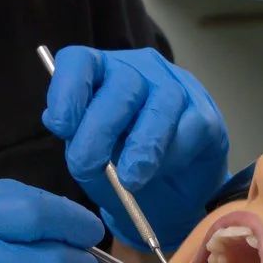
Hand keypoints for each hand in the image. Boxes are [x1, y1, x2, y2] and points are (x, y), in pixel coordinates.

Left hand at [41, 46, 228, 250]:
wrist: (167, 200)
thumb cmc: (120, 170)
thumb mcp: (90, 161)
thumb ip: (76, 141)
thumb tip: (57, 120)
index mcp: (99, 75)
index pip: (78, 62)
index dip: (67, 91)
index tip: (61, 127)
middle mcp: (137, 70)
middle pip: (122, 83)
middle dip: (100, 128)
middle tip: (87, 165)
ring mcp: (175, 86)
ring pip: (162, 101)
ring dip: (142, 144)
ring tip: (129, 180)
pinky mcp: (205, 112)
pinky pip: (191, 126)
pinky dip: (173, 153)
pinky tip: (163, 170)